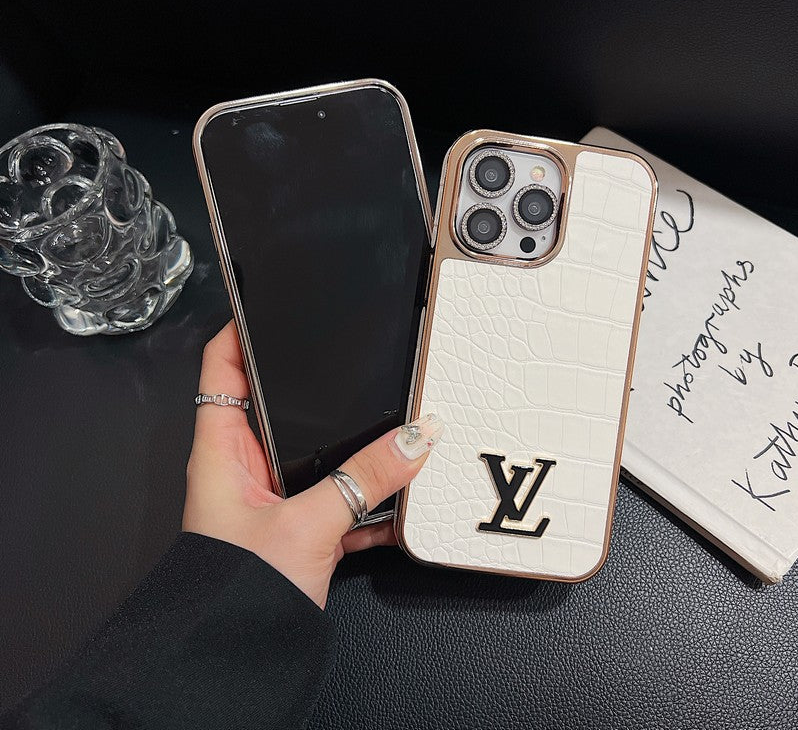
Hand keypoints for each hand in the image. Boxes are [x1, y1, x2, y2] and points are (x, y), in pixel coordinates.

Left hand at [182, 321, 442, 607]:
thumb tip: (415, 437)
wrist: (239, 658)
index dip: (242, 327)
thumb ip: (365, 479)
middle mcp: (246, 465)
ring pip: (320, 451)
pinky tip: (401, 496)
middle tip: (355, 360)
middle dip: (320, 386)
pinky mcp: (302, 527)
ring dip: (355, 447)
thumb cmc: (235, 594)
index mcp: (223, 448)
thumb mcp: (308, 525)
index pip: (221, 364)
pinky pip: (342, 496)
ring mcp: (276, 496)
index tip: (273, 300)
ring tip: (393, 424)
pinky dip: (370, 497)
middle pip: (281, 402)